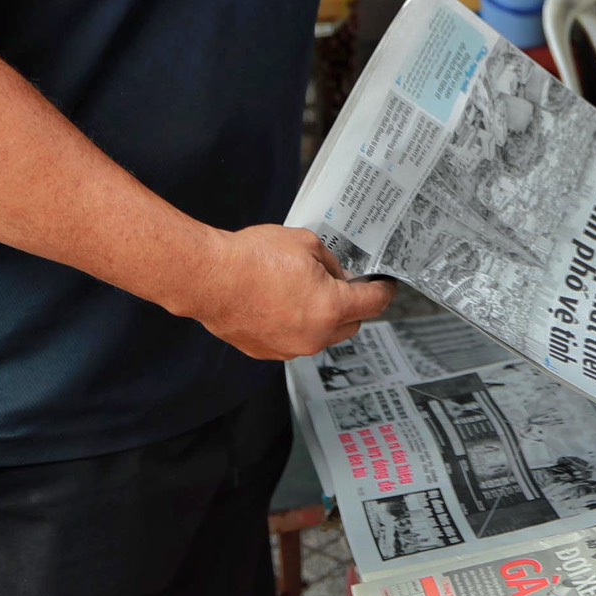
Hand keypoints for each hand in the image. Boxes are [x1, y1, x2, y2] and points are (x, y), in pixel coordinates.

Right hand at [186, 224, 393, 359]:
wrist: (210, 277)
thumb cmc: (253, 258)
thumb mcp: (307, 244)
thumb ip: (332, 264)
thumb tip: (340, 276)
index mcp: (331, 308)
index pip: (372, 304)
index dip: (383, 292)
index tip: (385, 287)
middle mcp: (314, 336)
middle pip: (351, 325)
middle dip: (352, 305)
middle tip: (341, 284)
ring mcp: (289, 348)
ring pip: (322, 335)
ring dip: (322, 317)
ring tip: (302, 290)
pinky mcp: (267, 351)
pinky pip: (294, 341)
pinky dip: (296, 326)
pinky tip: (281, 303)